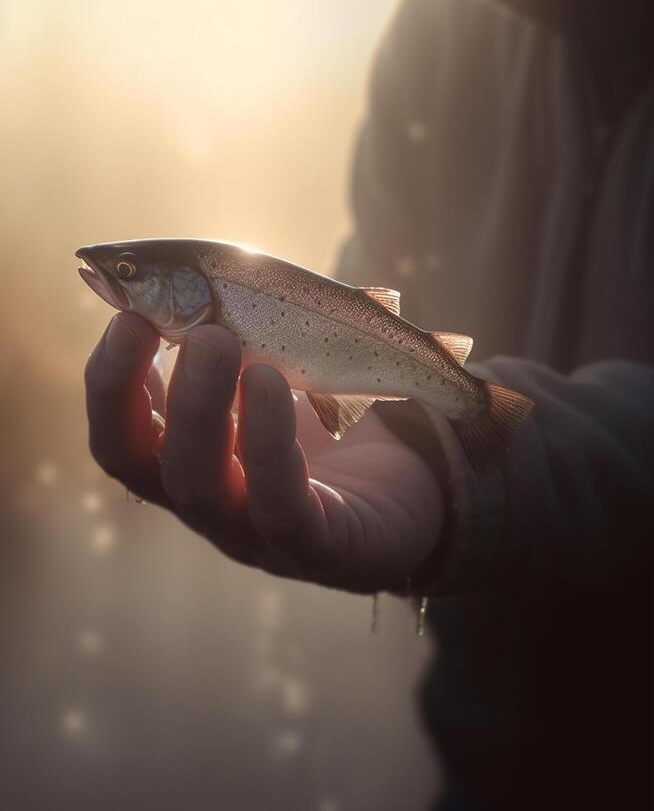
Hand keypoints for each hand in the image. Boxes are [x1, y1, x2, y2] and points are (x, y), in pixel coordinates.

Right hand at [84, 312, 443, 592]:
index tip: (125, 315)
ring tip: (217, 341)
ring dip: (201, 409)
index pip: (123, 434)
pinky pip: (284, 506)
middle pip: (147, 464)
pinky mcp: (323, 549)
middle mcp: (211, 502)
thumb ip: (229, 336)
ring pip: (204, 489)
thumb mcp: (273, 367)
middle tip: (173, 324)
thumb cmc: (332, 419)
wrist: (411, 481)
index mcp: (188, 461)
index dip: (110, 380)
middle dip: (141, 390)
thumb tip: (186, 273)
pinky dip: (269, 443)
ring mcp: (259, 534)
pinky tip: (270, 383)